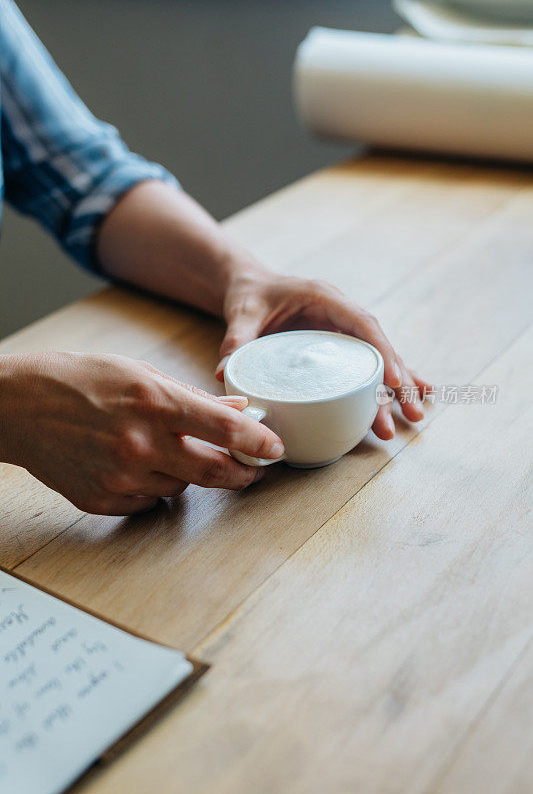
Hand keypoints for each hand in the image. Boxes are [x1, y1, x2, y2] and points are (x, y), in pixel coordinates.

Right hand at [0, 352, 283, 514]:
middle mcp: (140, 443)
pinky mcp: (102, 500)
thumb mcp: (139, 371)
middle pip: (213, 473)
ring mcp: (120, 476)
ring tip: (169, 450)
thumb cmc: (77, 379)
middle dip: (241, 474)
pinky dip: (154, 486)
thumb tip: (236, 411)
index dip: (258, 443)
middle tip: (251, 469)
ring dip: (189, 474)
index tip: (275, 449)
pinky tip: (137, 464)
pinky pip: (148, 501)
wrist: (18, 408)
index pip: (224, 430)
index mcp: (154, 402)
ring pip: (181, 488)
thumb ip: (192, 397)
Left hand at [216, 268, 430, 439]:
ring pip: (379, 360)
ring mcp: (344, 330)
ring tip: (414, 418)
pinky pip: (369, 364)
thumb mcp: (242, 312)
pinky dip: (389, 382)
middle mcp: (342, 314)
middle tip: (411, 413)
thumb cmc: (250, 296)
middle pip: (379, 348)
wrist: (250, 287)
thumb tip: (224, 373)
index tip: (394, 381)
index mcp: (326, 298)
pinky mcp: (340, 345)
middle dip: (399, 381)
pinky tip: (409, 399)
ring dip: (399, 388)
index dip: (381, 352)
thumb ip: (236, 339)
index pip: (362, 325)